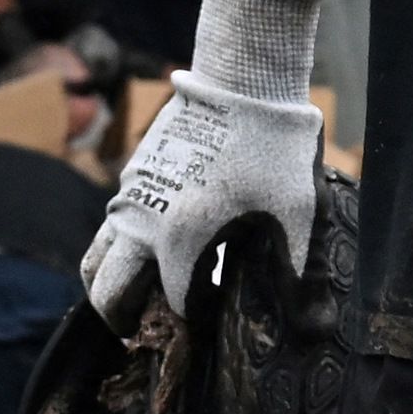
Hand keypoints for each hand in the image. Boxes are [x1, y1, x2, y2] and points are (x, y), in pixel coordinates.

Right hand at [83, 0, 329, 321]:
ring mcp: (131, 194)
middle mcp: (142, 220)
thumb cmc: (273, 148)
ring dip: (111, 285)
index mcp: (179, 238)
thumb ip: (297, 275)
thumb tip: (316, 330)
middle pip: (106, 291)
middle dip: (124, 319)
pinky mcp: (133, 174)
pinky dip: (118, 251)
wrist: (244, 79)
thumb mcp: (295, 214)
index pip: (170, 306)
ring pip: (96, 257)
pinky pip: (109, 225)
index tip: (208, 334)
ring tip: (143, 300)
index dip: (189, 328)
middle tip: (148, 332)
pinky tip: (156, 252)